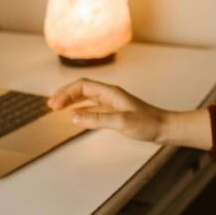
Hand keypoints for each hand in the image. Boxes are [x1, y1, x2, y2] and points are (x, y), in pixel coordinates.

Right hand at [48, 78, 167, 142]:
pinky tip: (75, 117)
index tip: (54, 105)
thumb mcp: (121, 122)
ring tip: (57, 108)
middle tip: (50, 105)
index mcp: (111, 92)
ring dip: (71, 102)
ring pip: (86, 98)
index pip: (83, 86)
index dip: (66, 93)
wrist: (164, 128)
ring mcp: (112, 103)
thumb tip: (73, 118)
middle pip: (82, 89)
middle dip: (65, 95)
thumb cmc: (147, 123)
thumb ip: (97, 119)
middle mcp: (110, 95)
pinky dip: (81, 111)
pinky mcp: (115, 112)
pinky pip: (93, 108)